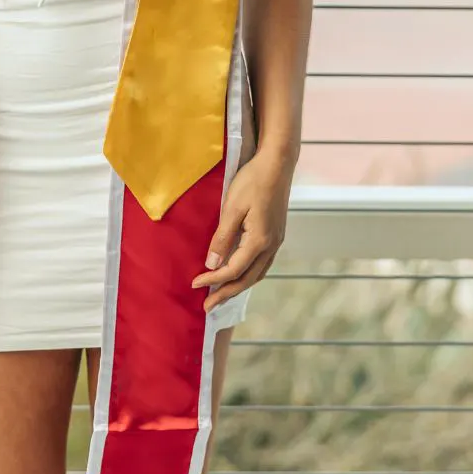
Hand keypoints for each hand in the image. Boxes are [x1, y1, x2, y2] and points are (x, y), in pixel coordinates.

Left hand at [191, 152, 292, 311]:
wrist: (277, 165)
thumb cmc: (252, 182)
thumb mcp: (231, 208)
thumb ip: (222, 237)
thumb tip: (212, 265)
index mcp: (259, 241)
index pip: (232, 271)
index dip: (213, 281)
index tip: (194, 285)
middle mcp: (271, 246)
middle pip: (246, 279)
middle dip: (226, 294)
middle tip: (207, 308)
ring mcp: (276, 242)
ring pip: (257, 274)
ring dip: (238, 286)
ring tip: (221, 295)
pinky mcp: (276, 235)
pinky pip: (262, 264)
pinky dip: (248, 274)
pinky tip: (239, 274)